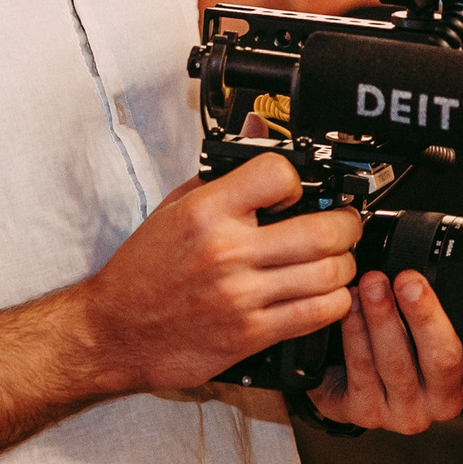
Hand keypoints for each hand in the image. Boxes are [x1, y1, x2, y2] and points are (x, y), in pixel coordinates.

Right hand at [77, 154, 362, 394]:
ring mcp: (242, 296)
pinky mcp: (251, 334)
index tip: (297, 191)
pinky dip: (334, 302)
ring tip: (335, 261)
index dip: (297, 179)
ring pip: (330, 274)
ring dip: (343, 265)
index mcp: (206, 212)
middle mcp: (226, 252)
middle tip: (343, 225)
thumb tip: (261, 129)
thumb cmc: (143, 271)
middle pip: (323, 230)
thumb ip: (223, 173)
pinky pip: (319, 314)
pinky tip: (323, 294)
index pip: (279, 174)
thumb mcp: (174, 208)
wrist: (116, 331)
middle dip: (346, 225)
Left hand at [311, 268, 462, 432]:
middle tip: (409, 282)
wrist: (345, 375)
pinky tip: (349, 307)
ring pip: (397, 363)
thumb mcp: (432, 324)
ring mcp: (405, 411)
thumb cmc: (398, 341)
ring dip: (382, 317)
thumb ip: (449, 306)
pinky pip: (361, 370)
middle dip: (425, 317)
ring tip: (372, 283)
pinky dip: (354, 332)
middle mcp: (443, 400)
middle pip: (445, 361)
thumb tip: (443, 258)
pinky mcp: (366, 412)